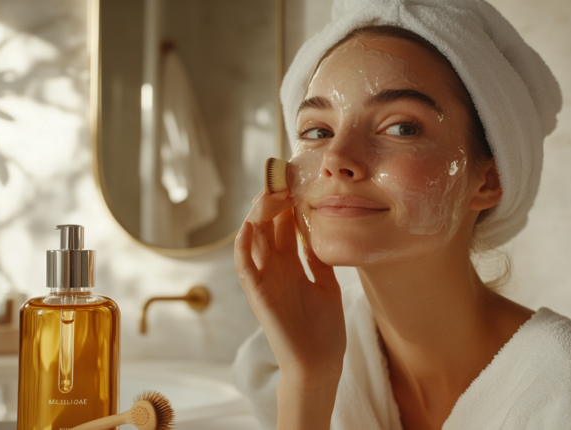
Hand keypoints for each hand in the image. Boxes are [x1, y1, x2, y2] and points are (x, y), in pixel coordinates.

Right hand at [235, 190, 346, 386]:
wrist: (320, 364)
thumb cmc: (323, 329)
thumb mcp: (326, 284)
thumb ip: (317, 259)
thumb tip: (317, 230)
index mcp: (291, 264)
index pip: (284, 225)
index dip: (287, 201)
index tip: (296, 178)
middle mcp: (274, 268)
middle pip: (267, 225)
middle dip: (273, 199)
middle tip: (282, 176)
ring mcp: (264, 279)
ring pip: (253, 238)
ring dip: (259, 214)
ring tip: (270, 192)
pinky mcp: (258, 295)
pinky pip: (245, 266)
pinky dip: (244, 245)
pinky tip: (250, 225)